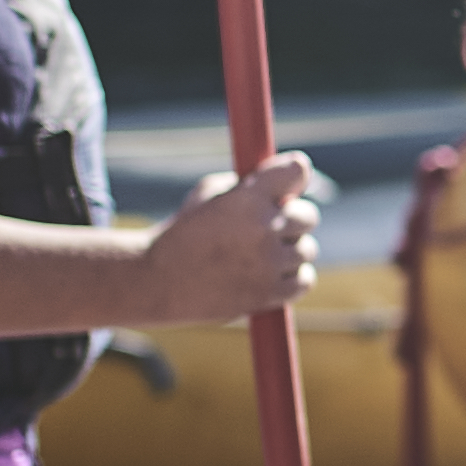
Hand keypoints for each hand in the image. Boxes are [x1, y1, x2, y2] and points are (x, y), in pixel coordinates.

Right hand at [137, 155, 323, 324]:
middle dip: (290, 218)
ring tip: (258, 255)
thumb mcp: (207, 194)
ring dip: (288, 250)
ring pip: (306, 250)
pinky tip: (271, 273)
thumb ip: (248, 188)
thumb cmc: (181, 233)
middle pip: (308, 215)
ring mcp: (270, 263)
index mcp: (248, 197)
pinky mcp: (270, 294)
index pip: (298, 170)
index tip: (285, 186)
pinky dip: (292, 277)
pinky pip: (304, 280)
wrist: (157, 281)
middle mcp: (264, 228)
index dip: (293, 176)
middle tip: (267, 226)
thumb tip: (285, 190)